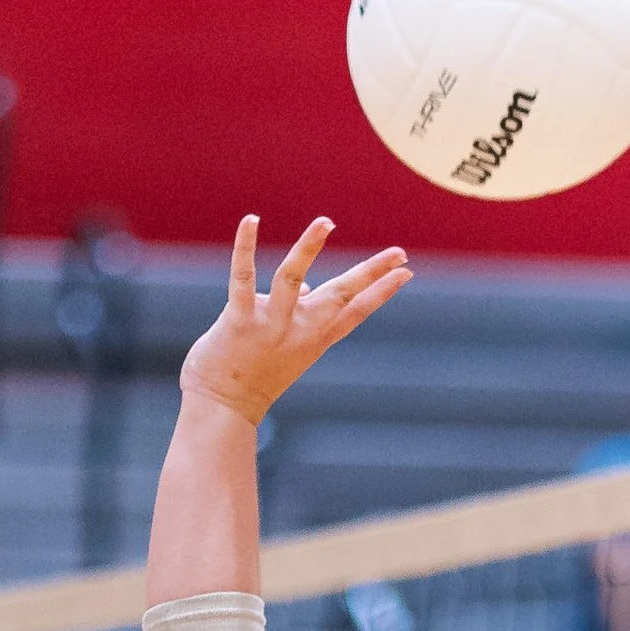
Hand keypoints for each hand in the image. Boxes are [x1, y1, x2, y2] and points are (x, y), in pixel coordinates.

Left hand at [181, 216, 410, 426]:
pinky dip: (245, 246)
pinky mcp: (239, 319)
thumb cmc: (252, 376)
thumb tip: (308, 288)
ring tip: (326, 222)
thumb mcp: (286, 348)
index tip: (406, 272)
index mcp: (314, 339)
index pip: (356, 312)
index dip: (382, 291)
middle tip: (400, 251)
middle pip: (341, 295)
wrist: (223, 411)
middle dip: (372, 272)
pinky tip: (251, 219)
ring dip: (309, 247)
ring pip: (293, 277)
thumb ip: (299, 316)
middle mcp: (298, 331)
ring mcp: (270, 325)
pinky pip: (242, 276)